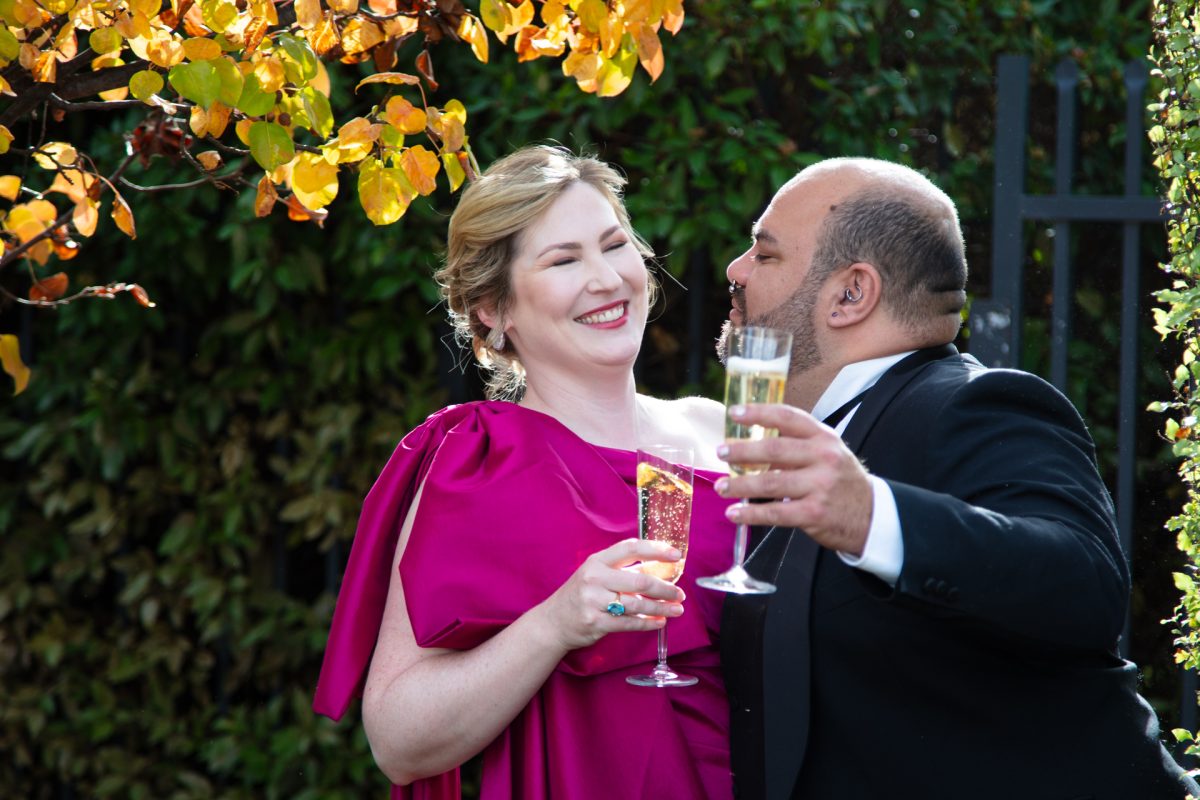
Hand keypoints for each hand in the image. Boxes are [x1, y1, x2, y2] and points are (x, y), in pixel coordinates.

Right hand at [536, 538, 685, 651]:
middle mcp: (595, 578)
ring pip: (637, 604)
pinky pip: (629, 623)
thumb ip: (624, 570)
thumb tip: (660, 569)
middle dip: (665, 588)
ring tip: (676, 610)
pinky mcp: (596, 622)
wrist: (554, 621)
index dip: (656, 550)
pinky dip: (648, 623)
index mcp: (597, 561)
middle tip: (680, 594)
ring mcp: (594, 601)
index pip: (631, 548)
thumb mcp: (597, 575)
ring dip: (661, 608)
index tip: (676, 555)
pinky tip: (659, 622)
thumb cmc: (581, 594)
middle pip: (640, 579)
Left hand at [715, 404, 873, 555]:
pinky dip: (752, 514)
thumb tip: (750, 441)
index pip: (788, 418)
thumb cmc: (839, 479)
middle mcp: (824, 458)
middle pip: (775, 449)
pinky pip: (776, 512)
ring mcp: (820, 486)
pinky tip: (734, 514)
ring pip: (771, 482)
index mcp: (823, 437)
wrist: (871, 514)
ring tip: (721, 486)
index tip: (734, 412)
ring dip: (741, 485)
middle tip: (720, 452)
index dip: (759, 413)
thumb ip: (795, 443)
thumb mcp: (826, 452)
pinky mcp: (814, 513)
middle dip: (743, 451)